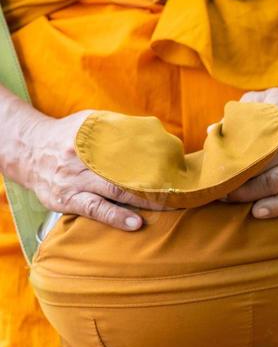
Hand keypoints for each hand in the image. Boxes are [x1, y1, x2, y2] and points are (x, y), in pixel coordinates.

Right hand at [6, 111, 165, 230]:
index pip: (125, 148)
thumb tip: (155, 134)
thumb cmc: (67, 137)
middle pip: (122, 171)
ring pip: (112, 191)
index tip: (175, 167)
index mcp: (88, 138)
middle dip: (153, 182)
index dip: (152, 159)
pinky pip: (93, 209)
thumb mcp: (89, 124)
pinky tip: (134, 222)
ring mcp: (72, 181)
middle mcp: (79, 159)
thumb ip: (118, 129)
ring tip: (165, 206)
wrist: (28, 151)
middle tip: (179, 190)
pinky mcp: (65, 200)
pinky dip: (115, 217)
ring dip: (141, 200)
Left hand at [224, 87, 277, 218]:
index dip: (229, 153)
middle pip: (258, 165)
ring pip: (273, 184)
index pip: (249, 139)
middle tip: (213, 185)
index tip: (211, 163)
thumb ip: (240, 111)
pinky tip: (258, 212)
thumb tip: (212, 130)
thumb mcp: (268, 98)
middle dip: (233, 179)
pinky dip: (277, 206)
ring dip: (248, 194)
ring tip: (228, 198)